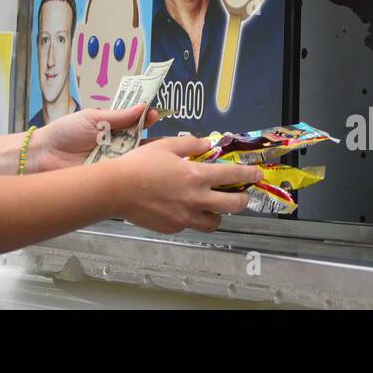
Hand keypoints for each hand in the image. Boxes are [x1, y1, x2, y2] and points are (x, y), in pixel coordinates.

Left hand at [27, 104, 158, 172]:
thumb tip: (142, 106)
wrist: (43, 155)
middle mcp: (116, 147)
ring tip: (158, 153)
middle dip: (153, 141)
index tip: (154, 115)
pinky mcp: (108, 179)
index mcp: (112, 129)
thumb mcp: (93, 118)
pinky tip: (143, 169)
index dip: (147, 120)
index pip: (136, 124)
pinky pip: (125, 175)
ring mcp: (113, 164)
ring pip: (136, 160)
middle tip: (162, 138)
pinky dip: (133, 172)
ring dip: (145, 157)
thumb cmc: (64, 133)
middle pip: (141, 144)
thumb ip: (118, 116)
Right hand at [112, 136, 263, 233]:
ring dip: (218, 213)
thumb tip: (206, 144)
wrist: (116, 189)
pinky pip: (190, 225)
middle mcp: (195, 199)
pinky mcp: (173, 227)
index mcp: (196, 176)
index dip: (248, 175)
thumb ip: (190, 145)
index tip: (256, 175)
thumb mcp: (166, 146)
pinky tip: (182, 207)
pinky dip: (192, 217)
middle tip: (241, 195)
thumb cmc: (139, 164)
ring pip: (214, 222)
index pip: (231, 177)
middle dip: (243, 200)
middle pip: (232, 205)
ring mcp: (184, 217)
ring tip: (212, 205)